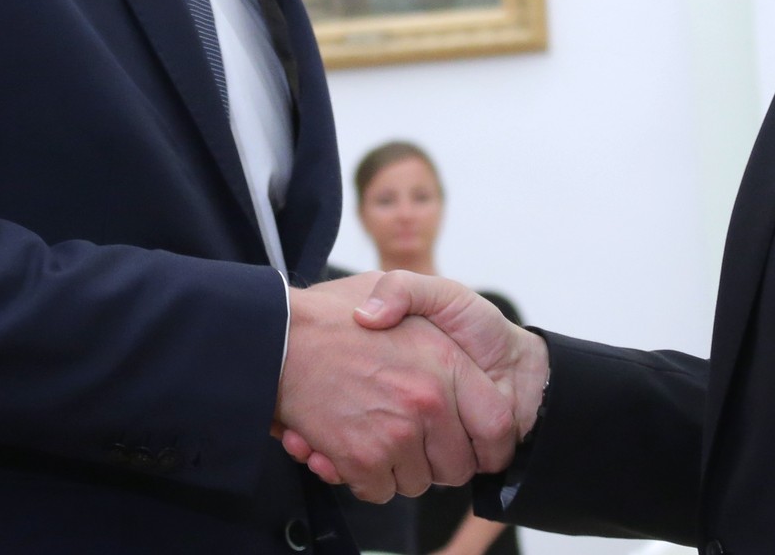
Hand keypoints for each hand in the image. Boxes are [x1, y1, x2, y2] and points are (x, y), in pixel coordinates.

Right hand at [274, 273, 514, 502]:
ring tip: (373, 433)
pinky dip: (364, 478)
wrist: (277, 336)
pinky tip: (345, 446)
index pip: (497, 426)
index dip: (489, 445)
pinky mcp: (363, 459)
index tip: (474, 446)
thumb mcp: (395, 284)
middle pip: (457, 466)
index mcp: (447, 362)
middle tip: (413, 440)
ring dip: (397, 468)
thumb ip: (429, 306)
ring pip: (417, 482)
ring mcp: (396, 433)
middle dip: (438, 461)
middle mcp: (428, 401)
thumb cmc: (333, 314)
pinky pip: (380, 491)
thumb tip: (445, 356)